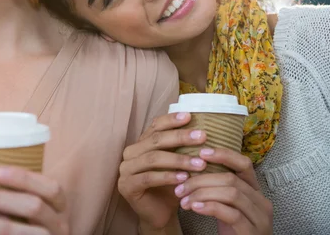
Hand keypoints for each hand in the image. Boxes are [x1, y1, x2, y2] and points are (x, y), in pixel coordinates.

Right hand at [118, 112, 207, 229]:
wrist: (160, 213)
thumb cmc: (171, 185)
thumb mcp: (177, 163)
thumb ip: (182, 147)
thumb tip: (203, 129)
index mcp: (140, 143)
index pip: (155, 126)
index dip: (171, 120)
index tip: (190, 116)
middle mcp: (130, 153)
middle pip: (155, 140)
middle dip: (180, 137)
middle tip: (201, 137)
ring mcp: (125, 169)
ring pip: (153, 159)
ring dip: (178, 160)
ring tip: (199, 163)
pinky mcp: (126, 186)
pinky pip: (148, 178)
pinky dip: (167, 176)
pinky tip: (184, 178)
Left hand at [175, 148, 272, 234]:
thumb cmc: (232, 231)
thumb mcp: (227, 205)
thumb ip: (218, 189)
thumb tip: (192, 168)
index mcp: (255, 192)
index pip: (244, 164)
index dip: (224, 155)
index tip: (201, 153)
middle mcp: (262, 202)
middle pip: (231, 179)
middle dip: (202, 179)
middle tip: (181, 187)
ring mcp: (259, 218)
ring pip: (231, 194)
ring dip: (202, 194)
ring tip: (184, 200)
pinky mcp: (251, 233)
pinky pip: (231, 214)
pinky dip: (210, 207)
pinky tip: (195, 207)